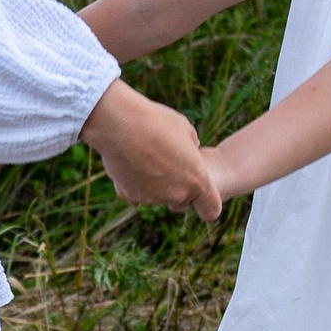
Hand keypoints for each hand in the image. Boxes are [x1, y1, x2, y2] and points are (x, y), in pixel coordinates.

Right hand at [81, 79, 219, 214]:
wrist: (119, 122)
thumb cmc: (156, 121)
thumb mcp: (184, 129)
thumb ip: (191, 147)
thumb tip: (187, 153)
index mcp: (197, 179)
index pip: (211, 209)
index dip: (208, 203)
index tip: (202, 194)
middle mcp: (175, 194)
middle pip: (182, 200)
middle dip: (179, 187)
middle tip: (168, 162)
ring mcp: (152, 197)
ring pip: (158, 196)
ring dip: (156, 183)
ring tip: (147, 155)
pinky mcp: (130, 194)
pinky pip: (138, 193)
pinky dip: (137, 183)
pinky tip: (133, 163)